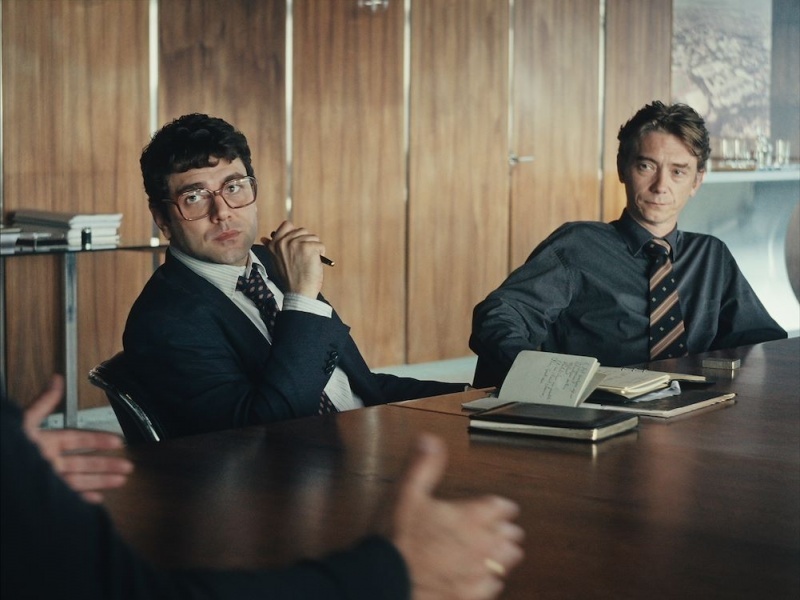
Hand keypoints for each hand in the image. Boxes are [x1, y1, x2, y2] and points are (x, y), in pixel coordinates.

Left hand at [23, 375, 133, 502]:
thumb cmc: (7, 451)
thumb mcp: (25, 422)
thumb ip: (43, 403)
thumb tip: (55, 380)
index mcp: (45, 443)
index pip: (78, 439)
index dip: (98, 439)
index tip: (116, 440)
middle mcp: (48, 462)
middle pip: (85, 462)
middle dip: (108, 463)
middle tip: (126, 465)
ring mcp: (48, 480)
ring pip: (82, 479)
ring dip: (102, 480)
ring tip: (120, 480)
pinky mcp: (44, 496)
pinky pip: (70, 497)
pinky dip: (84, 499)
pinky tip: (96, 499)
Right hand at [262, 220, 325, 297]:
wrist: (298, 292)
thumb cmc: (290, 279)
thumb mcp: (276, 261)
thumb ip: (272, 248)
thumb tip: (264, 238)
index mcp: (274, 244)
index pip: (287, 225)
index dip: (296, 234)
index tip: (297, 246)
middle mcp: (283, 241)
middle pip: (303, 231)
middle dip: (307, 243)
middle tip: (304, 258)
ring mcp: (295, 243)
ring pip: (313, 237)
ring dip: (315, 249)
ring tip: (308, 262)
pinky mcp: (308, 247)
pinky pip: (320, 245)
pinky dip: (321, 254)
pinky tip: (314, 263)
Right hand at [390, 434, 524, 599]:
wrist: (386, 581)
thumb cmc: (396, 538)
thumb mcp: (405, 493)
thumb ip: (423, 465)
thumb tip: (431, 440)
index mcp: (468, 517)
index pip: (499, 507)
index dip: (503, 506)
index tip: (505, 507)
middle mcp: (478, 544)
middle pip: (507, 536)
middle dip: (507, 530)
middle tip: (507, 529)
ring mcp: (475, 572)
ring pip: (504, 562)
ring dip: (504, 555)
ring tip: (505, 552)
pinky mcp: (469, 595)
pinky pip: (492, 587)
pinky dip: (491, 580)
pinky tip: (486, 578)